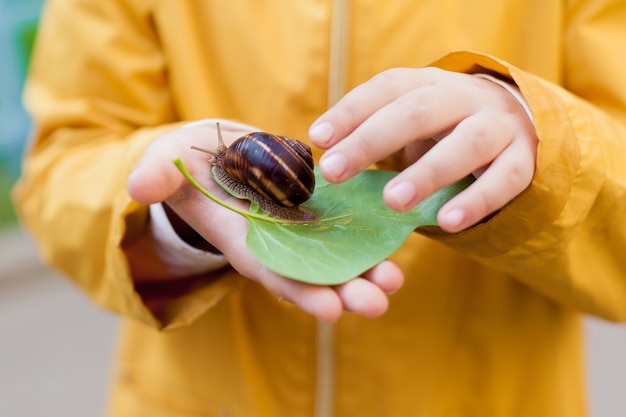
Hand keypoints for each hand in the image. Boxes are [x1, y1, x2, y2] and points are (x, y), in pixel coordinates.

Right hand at [127, 121, 403, 321]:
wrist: (213, 149)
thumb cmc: (187, 161)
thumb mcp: (168, 162)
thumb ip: (157, 174)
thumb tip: (138, 186)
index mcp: (241, 238)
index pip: (272, 271)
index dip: (300, 292)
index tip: (332, 310)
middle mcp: (273, 241)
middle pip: (310, 274)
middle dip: (343, 291)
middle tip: (377, 303)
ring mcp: (296, 226)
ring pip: (334, 255)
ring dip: (366, 270)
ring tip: (395, 280)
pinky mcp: (313, 204)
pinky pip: (344, 224)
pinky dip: (368, 236)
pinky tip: (396, 240)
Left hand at [309, 68, 538, 232]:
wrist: (517, 124)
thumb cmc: (445, 129)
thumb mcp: (412, 122)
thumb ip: (375, 134)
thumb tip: (325, 160)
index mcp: (429, 84)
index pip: (387, 88)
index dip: (351, 111)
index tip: (318, 139)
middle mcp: (464, 97)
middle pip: (418, 112)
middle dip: (372, 140)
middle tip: (334, 171)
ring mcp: (499, 126)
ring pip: (467, 144)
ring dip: (428, 172)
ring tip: (392, 201)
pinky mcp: (523, 160)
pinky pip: (504, 180)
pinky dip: (476, 202)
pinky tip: (447, 222)